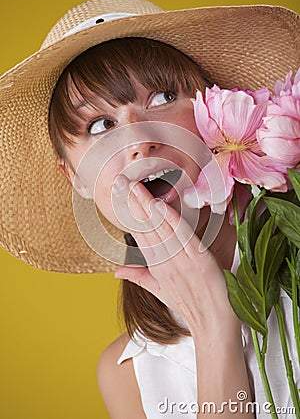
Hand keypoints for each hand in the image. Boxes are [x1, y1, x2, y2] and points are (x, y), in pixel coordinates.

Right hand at [112, 175, 238, 334]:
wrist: (213, 326)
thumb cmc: (190, 307)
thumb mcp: (160, 291)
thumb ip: (139, 276)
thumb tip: (116, 270)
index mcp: (155, 266)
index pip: (139, 233)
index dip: (129, 212)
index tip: (120, 195)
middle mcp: (164, 262)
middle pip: (145, 227)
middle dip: (132, 203)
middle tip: (120, 182)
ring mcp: (181, 261)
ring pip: (160, 228)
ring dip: (146, 206)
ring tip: (134, 187)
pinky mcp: (199, 260)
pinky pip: (183, 236)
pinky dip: (171, 220)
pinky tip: (160, 206)